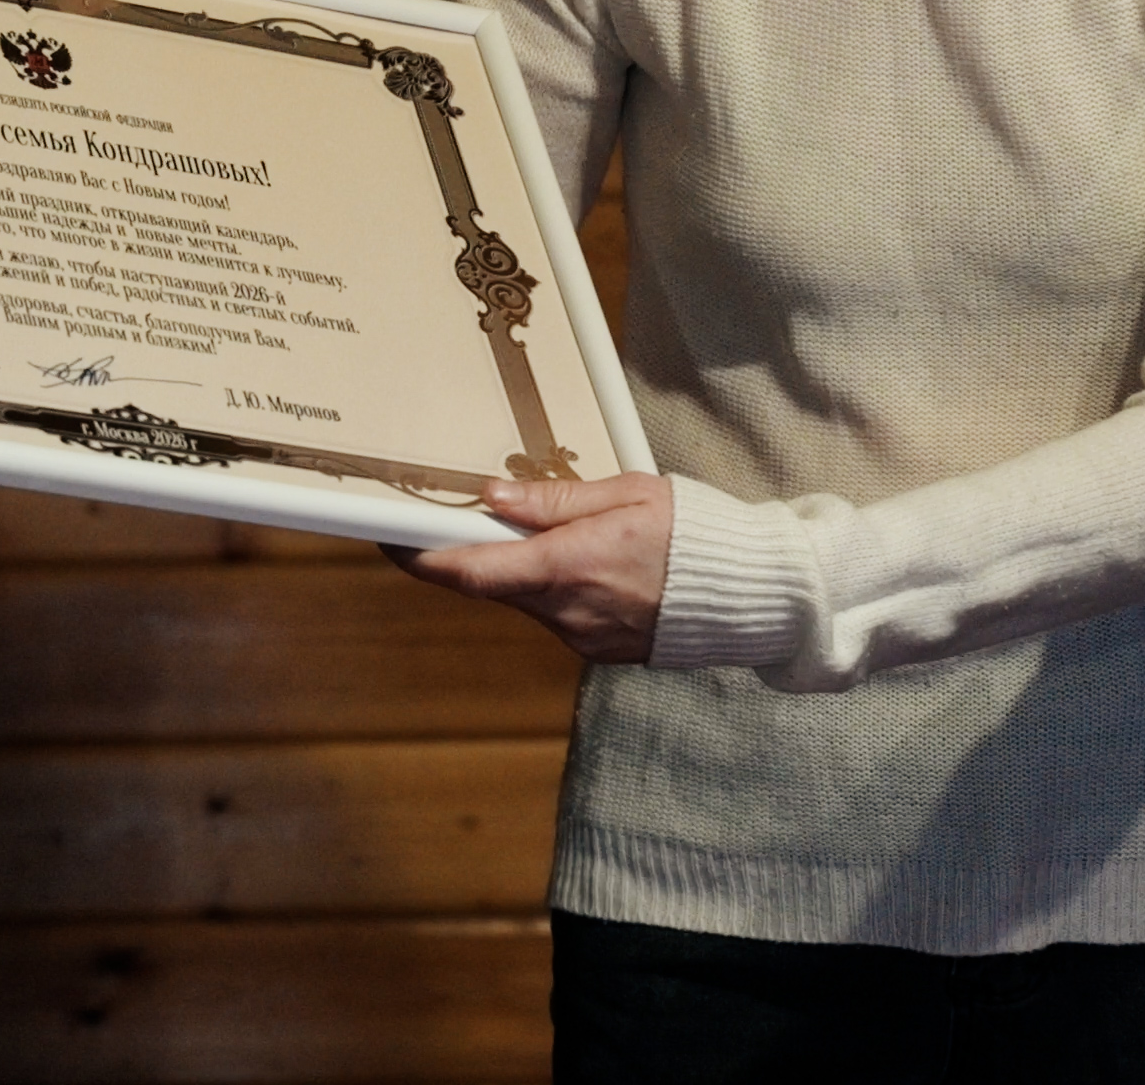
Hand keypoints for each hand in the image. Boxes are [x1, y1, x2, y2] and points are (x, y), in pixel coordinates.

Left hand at [390, 472, 672, 663]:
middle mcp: (568, 612)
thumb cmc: (696, 534)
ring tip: (577, 535)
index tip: (392, 538)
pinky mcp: (600, 650)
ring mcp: (583, 638)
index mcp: (569, 567)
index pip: (472, 571)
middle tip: (483, 513)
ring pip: (528, 599)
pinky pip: (560, 615)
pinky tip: (600, 566)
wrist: (752, 595)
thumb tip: (494, 496)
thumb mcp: (628, 493)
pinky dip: (562, 588)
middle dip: (483, 550)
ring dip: (529, 568)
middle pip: (496, 583)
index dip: (423, 558)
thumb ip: (555, 499)